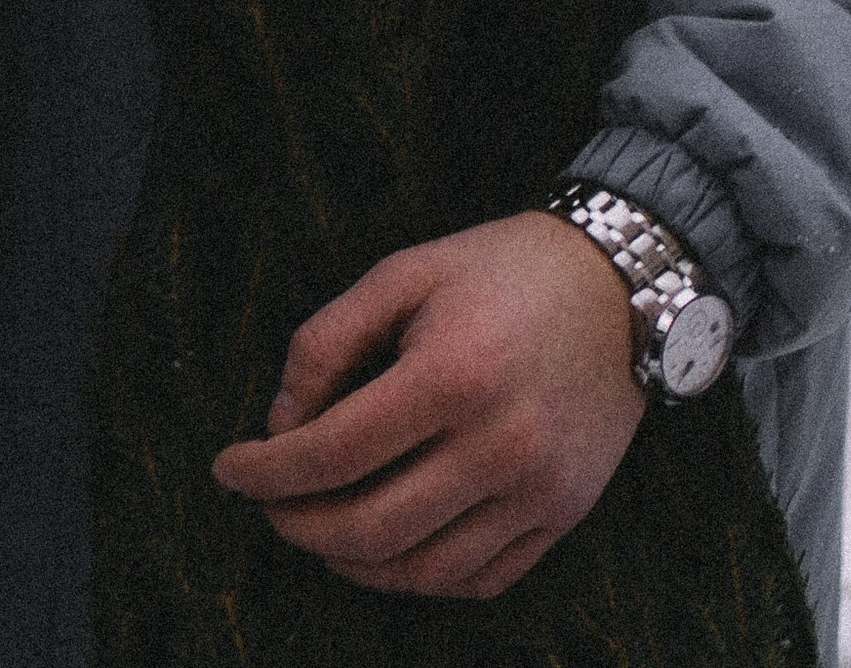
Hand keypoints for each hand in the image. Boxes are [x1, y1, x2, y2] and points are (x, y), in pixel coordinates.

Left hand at [211, 211, 645, 603]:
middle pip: (370, 528)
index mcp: (452, 374)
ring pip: (421, 571)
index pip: (334, 452)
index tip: (229, 470)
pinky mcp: (564, 515)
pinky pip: (478, 580)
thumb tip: (280, 421)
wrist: (621, 286)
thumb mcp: (404, 272)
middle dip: (299, 525)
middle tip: (270, 506)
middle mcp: (499, 444)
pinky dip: (420, 578)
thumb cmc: (502, 271)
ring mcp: (538, 490)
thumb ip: (328, 340)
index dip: (267, 472)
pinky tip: (389, 549)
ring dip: (353, 564)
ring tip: (321, 531)